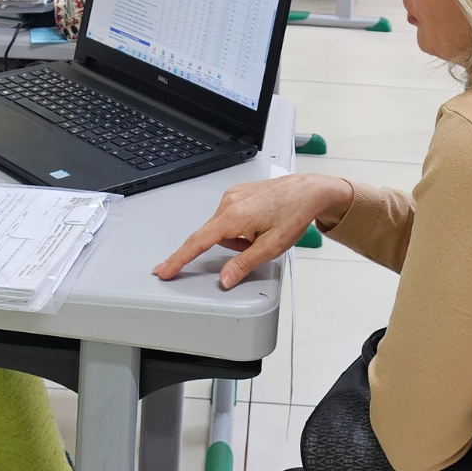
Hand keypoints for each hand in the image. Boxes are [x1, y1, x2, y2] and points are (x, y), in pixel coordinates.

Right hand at [154, 173, 353, 289]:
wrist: (308, 191)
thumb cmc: (294, 214)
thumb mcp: (271, 246)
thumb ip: (243, 264)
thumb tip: (224, 279)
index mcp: (233, 216)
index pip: (198, 242)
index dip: (178, 259)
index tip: (163, 270)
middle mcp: (228, 201)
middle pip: (214, 237)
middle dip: (233, 247)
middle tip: (260, 243)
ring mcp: (232, 194)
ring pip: (223, 229)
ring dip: (239, 237)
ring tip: (263, 230)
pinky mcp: (238, 192)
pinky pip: (230, 217)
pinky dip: (241, 226)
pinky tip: (260, 221)